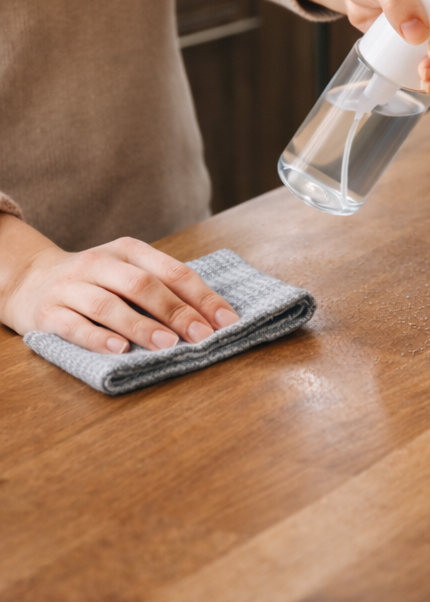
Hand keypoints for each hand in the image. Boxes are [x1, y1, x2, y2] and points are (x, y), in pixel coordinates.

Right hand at [0, 215, 237, 353]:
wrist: (30, 280)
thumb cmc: (97, 281)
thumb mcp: (128, 273)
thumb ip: (163, 289)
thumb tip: (211, 318)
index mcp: (129, 252)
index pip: (174, 272)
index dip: (202, 297)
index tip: (226, 321)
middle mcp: (101, 264)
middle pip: (144, 286)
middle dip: (177, 312)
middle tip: (201, 336)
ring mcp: (72, 287)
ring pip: (110, 305)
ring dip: (142, 326)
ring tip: (167, 344)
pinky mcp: (48, 312)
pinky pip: (75, 325)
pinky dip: (98, 338)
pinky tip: (119, 349)